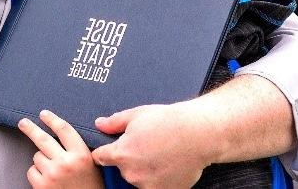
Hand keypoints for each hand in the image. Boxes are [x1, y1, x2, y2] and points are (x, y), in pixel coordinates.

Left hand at [18, 110, 102, 188]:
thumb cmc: (89, 186)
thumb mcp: (90, 164)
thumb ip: (77, 149)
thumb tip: (58, 130)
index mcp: (81, 155)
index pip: (64, 129)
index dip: (52, 119)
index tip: (44, 114)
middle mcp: (65, 162)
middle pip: (43, 139)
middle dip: (30, 128)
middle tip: (23, 122)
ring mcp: (52, 174)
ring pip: (37, 156)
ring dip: (41, 160)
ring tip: (52, 170)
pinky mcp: (41, 185)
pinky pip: (31, 171)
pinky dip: (36, 173)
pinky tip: (47, 179)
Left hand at [92, 103, 210, 188]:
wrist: (198, 134)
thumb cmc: (168, 121)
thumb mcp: (137, 115)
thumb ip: (114, 123)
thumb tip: (99, 124)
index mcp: (121, 154)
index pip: (101, 157)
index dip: (104, 151)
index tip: (109, 149)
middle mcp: (132, 173)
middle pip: (122, 168)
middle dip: (129, 158)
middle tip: (146, 146)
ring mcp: (148, 185)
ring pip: (139, 178)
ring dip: (144, 169)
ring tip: (160, 154)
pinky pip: (155, 185)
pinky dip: (159, 178)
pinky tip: (168, 164)